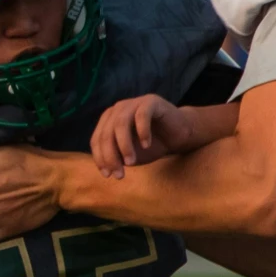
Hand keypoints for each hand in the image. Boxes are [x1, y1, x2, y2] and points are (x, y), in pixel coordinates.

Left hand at [91, 94, 218, 177]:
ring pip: (120, 123)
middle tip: (120, 174)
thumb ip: (117, 158)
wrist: (178, 135)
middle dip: (111, 156)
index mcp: (108, 121)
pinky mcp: (151, 101)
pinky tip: (146, 145)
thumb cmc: (151, 145)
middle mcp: (118, 109)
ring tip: (131, 162)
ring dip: (124, 146)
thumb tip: (107, 167)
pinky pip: (142, 115)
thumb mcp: (130, 156)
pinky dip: (142, 132)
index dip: (100, 158)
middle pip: (106, 133)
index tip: (108, 175)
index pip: (97, 140)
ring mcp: (134, 103)